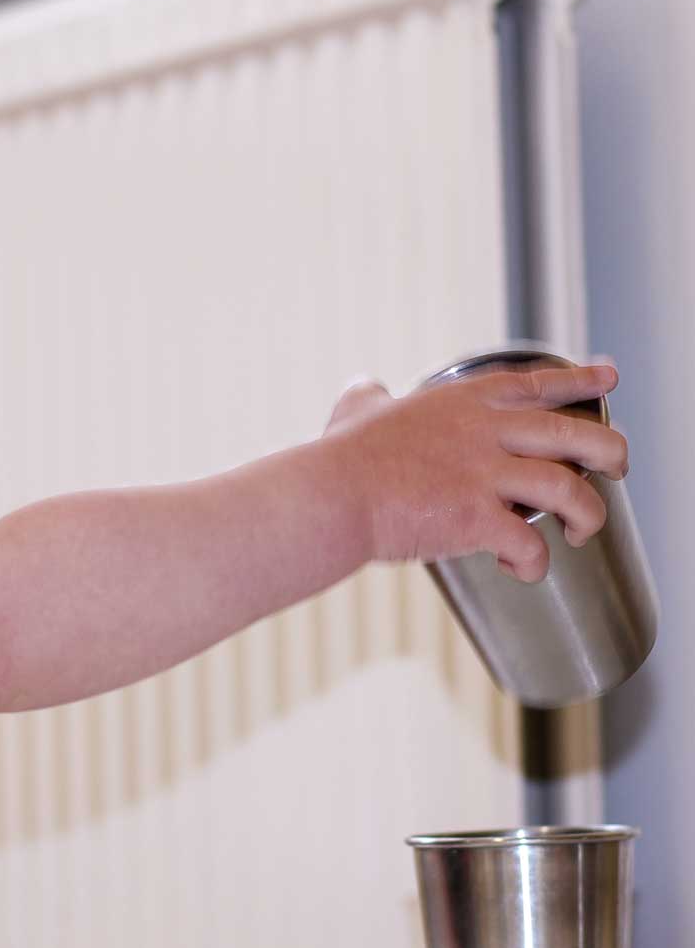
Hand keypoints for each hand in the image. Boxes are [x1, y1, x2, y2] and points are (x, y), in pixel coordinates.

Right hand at [321, 359, 628, 583]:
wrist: (332, 496)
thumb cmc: (340, 458)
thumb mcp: (357, 411)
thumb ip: (369, 396)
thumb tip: (365, 389)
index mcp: (463, 404)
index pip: (537, 384)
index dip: (580, 380)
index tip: (610, 377)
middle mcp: (484, 433)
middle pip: (577, 434)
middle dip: (611, 452)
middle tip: (616, 470)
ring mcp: (484, 476)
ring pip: (570, 491)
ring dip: (588, 516)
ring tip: (581, 533)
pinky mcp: (476, 519)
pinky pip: (530, 544)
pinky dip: (534, 563)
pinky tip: (522, 569)